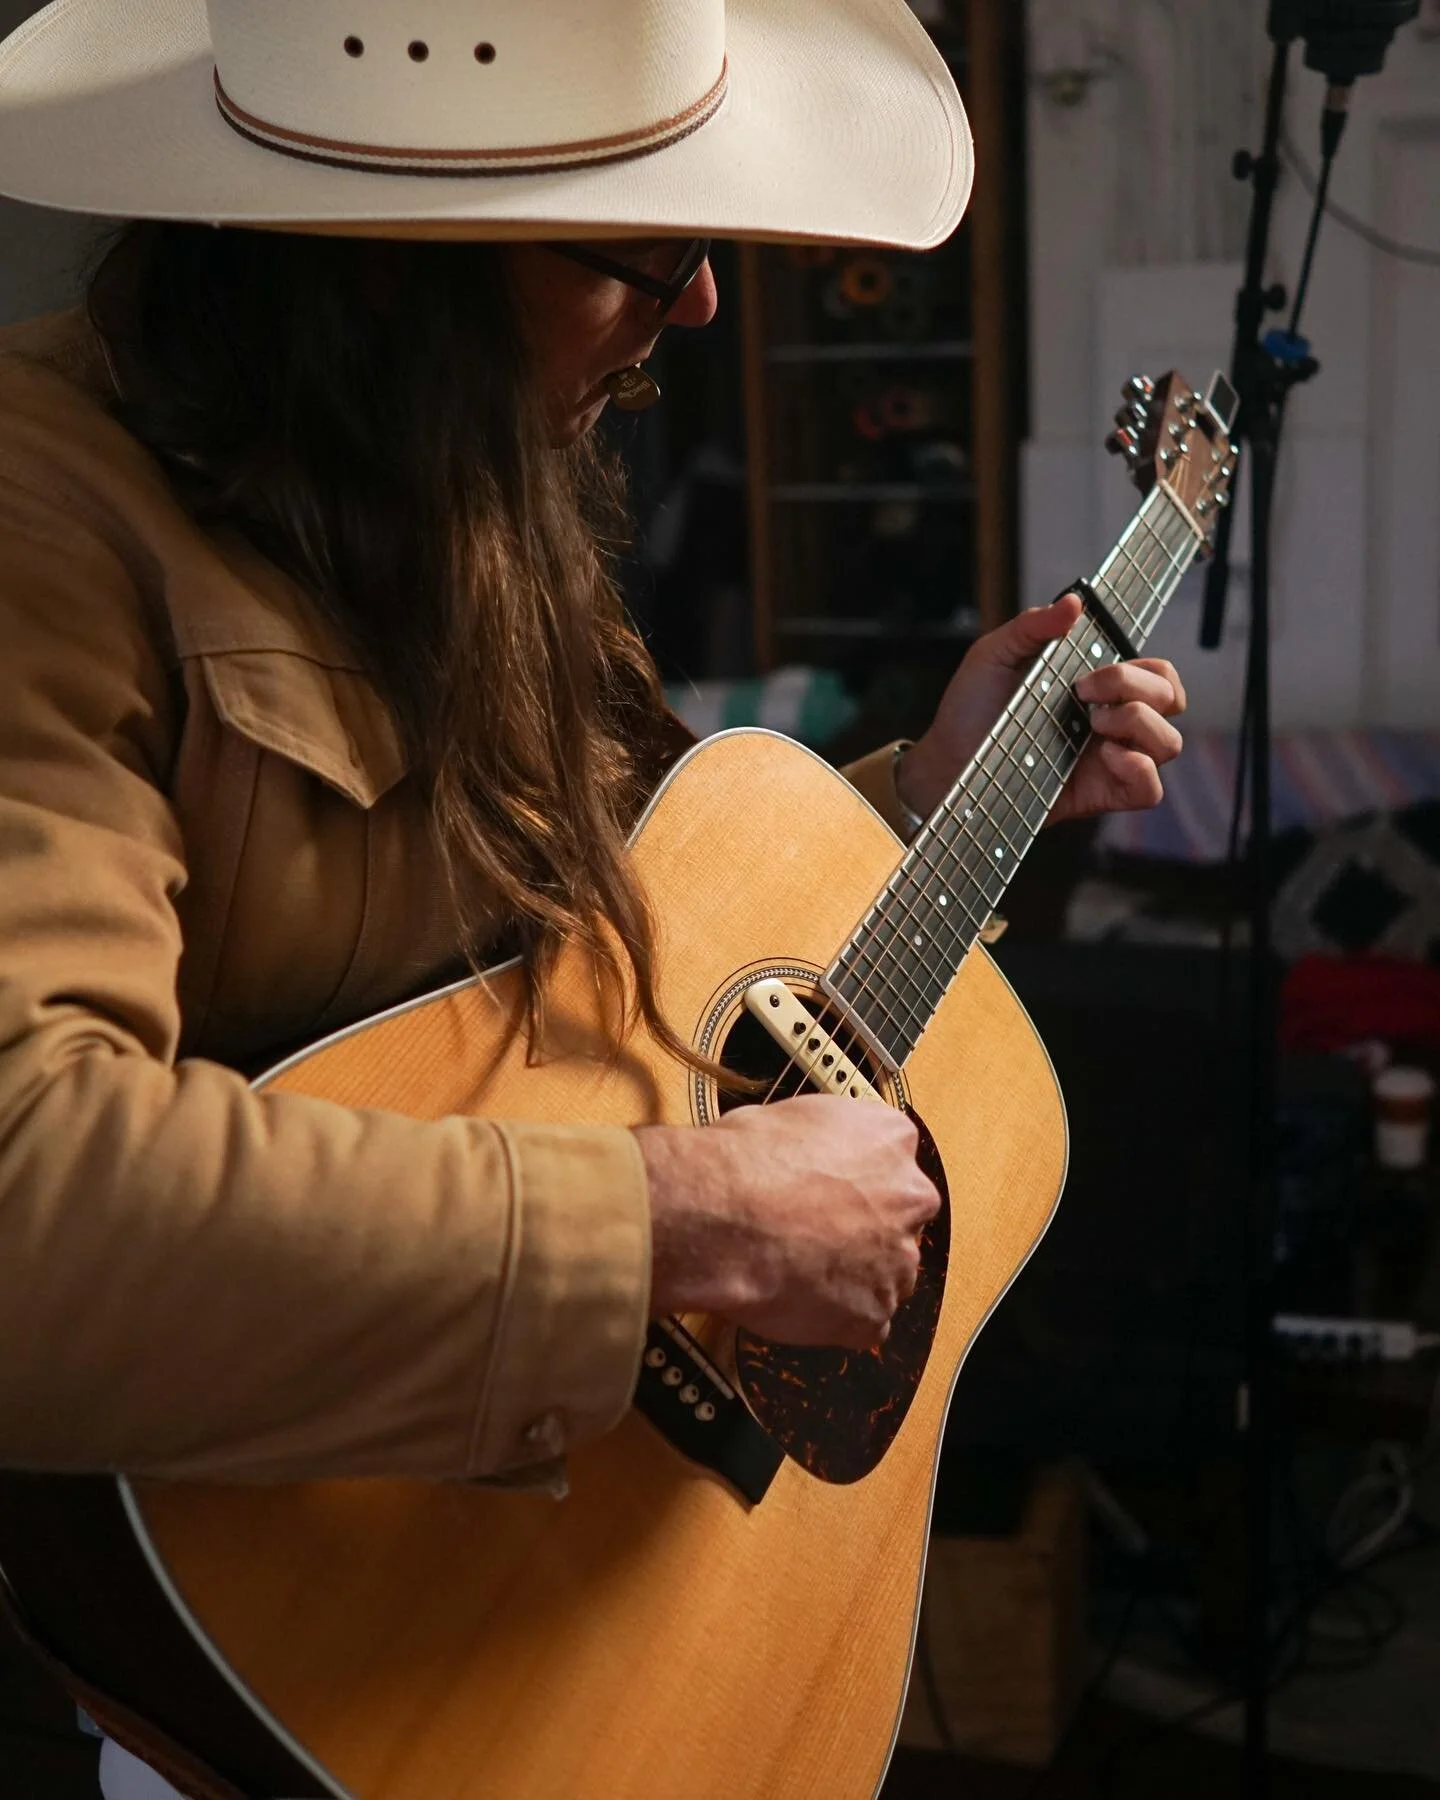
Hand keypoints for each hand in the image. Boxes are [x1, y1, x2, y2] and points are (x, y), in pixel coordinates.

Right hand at [637, 1095, 939, 1349]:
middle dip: (866, 1231)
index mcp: (889, 1137)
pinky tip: (797, 1301)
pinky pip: (864, 1321)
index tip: (832, 1190)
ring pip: (886, 1274)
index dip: (857, 1180)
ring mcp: (897, 1260)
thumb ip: (821, 1142)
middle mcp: (908, 1196)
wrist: (722, 1217)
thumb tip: (803, 1153)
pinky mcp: (874, 1313)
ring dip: (854, 1277)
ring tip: (798, 1272)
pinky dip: (837, 1318)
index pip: (893, 1160)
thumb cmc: (743, 1162)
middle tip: (816, 1235)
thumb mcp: (788, 1117)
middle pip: (899, 1220)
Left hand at [895, 593, 1186, 828]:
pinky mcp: (1100, 794)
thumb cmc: (971, 708)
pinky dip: (1139, 771)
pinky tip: (1106, 758)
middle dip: (1136, 689)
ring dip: (1139, 726)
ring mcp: (1110, 759)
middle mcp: (1112, 721)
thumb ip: (1034, 625)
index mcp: (1098, 686)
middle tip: (1083, 695)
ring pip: (1169, 744)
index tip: (1092, 672)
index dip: (1143, 670)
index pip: (1156, 673)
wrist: (947, 759)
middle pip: (1171, 700)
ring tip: (1092, 727)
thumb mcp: (995, 654)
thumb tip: (1073, 602)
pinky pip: (1149, 790)